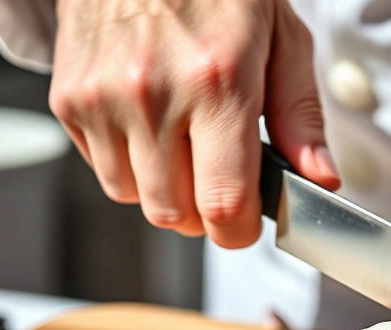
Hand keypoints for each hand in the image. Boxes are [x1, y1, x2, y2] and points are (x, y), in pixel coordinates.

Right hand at [49, 0, 339, 247]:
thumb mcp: (283, 38)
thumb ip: (301, 117)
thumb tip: (321, 180)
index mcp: (217, 82)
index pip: (224, 204)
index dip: (240, 230)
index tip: (248, 222)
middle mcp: (153, 94)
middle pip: (176, 215)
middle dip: (206, 213)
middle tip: (222, 180)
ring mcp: (103, 98)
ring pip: (137, 199)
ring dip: (167, 190)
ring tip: (186, 143)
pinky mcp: (69, 99)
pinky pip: (103, 170)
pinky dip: (131, 164)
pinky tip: (151, 126)